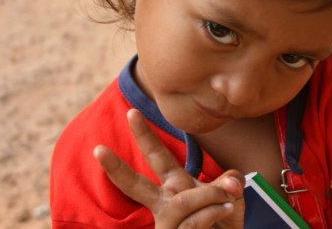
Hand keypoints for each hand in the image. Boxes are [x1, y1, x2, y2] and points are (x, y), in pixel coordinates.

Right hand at [93, 109, 244, 228]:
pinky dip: (214, 212)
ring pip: (181, 202)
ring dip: (210, 196)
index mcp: (175, 185)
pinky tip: (226, 210)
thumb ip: (229, 183)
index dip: (145, 135)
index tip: (132, 112)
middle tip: (98, 148)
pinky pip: (193, 221)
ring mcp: (166, 224)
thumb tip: (233, 181)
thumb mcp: (230, 198)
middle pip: (136, 185)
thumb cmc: (223, 223)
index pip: (158, 157)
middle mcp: (165, 203)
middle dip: (117, 167)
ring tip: (228, 200)